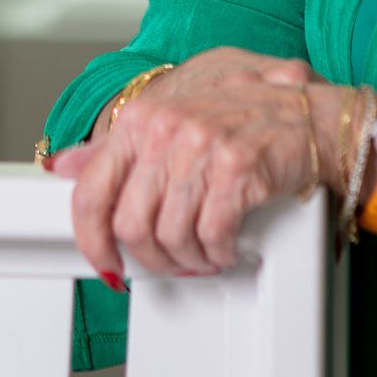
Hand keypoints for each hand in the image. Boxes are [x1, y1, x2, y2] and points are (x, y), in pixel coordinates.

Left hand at [51, 50, 345, 282]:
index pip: (91, 191)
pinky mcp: (236, 170)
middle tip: (171, 262)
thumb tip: (66, 164)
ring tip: (202, 255)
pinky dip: (217, 253)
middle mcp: (165, 129)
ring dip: (188, 259)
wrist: (310, 114)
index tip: (104, 261)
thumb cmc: (243, 115)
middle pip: (131, 225)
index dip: (92, 240)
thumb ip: (117, 145)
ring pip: (171, 236)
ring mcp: (201, 147)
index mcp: (140, 118)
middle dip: (151, 258)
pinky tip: (225, 248)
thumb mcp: (171, 116)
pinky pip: (212, 235)